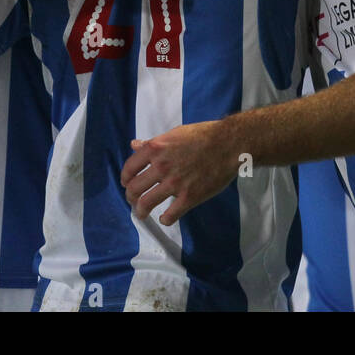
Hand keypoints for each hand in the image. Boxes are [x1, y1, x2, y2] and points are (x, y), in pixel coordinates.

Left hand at [120, 122, 238, 225]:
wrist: (229, 144)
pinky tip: (165, 218)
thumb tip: (134, 145)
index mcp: (155, 149)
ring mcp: (174, 183)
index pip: (129, 168)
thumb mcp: (175, 134)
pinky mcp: (189, 197)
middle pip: (134, 188)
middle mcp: (160, 167)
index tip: (127, 183)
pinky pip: (170, 215)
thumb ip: (153, 143)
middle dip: (130, 197)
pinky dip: (165, 220)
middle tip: (133, 201)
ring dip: (140, 211)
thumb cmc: (203, 135)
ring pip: (146, 203)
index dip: (125, 178)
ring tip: (142, 214)